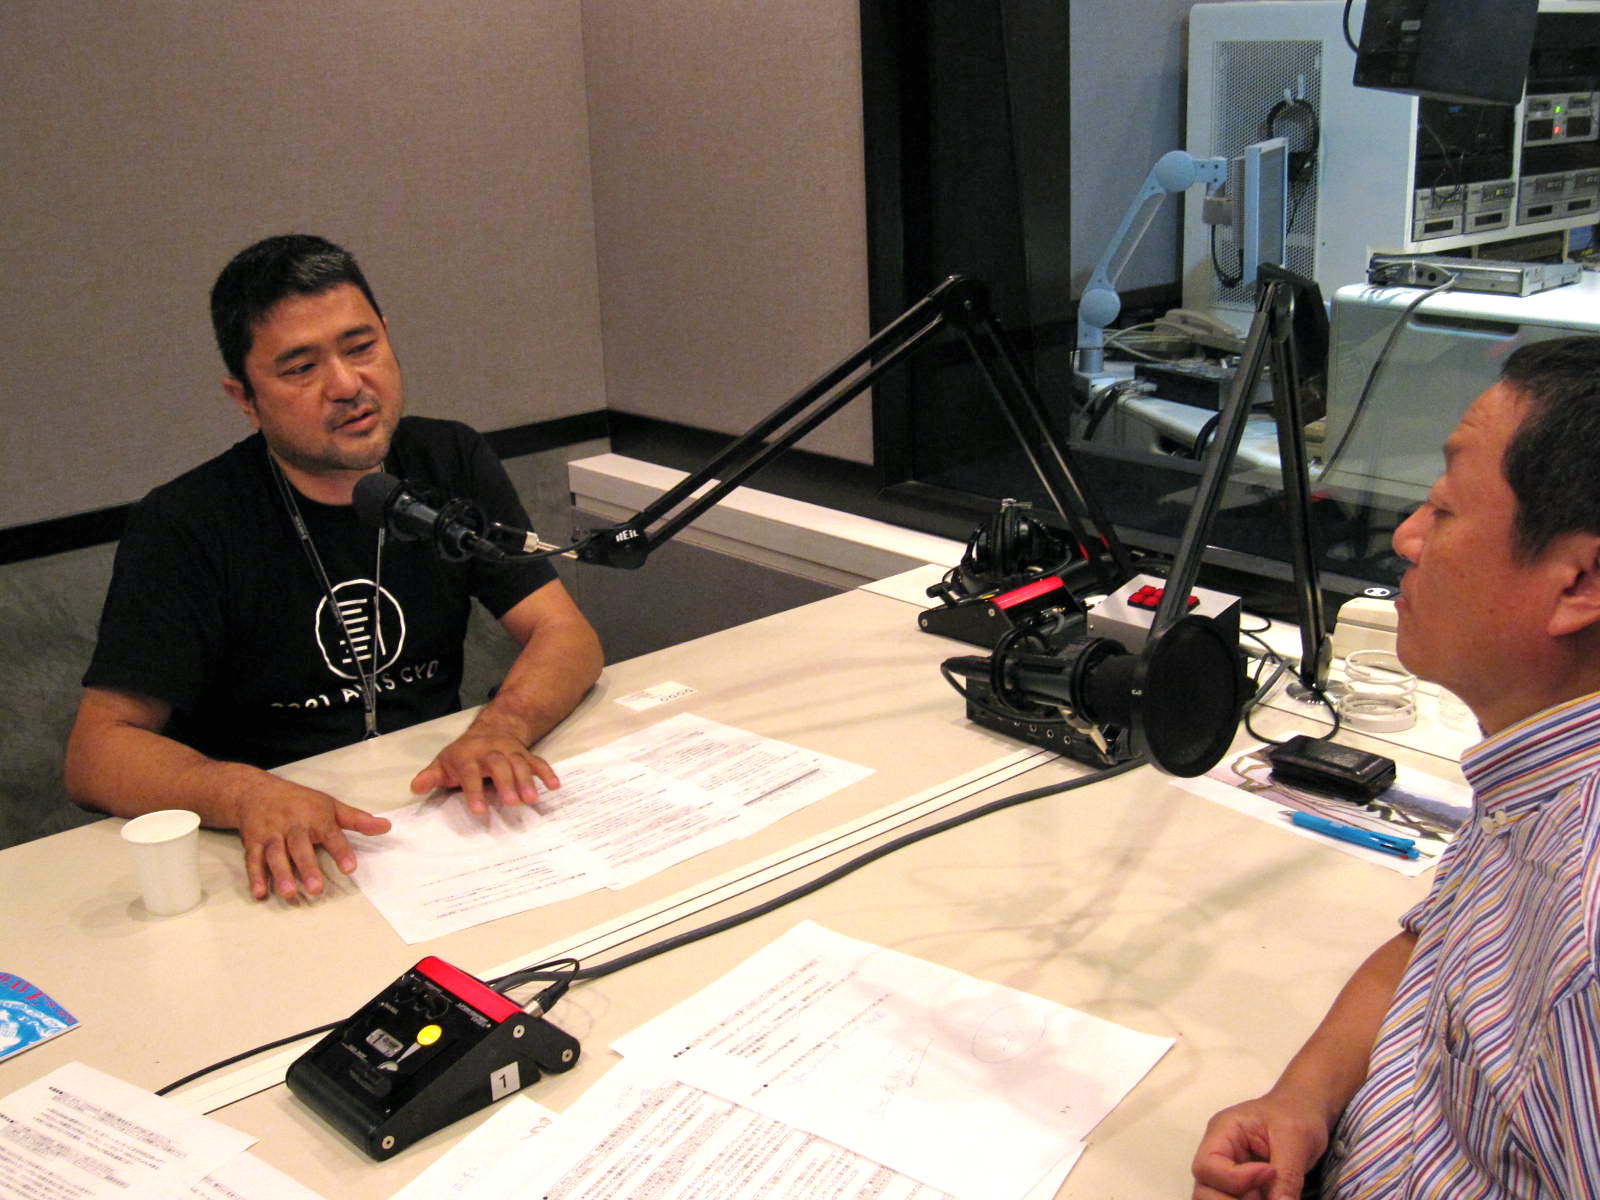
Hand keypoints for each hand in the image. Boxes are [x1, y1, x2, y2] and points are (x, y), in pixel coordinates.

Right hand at [234, 777, 391, 900]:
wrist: (256, 791)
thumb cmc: (300, 801)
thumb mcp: (331, 806)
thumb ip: (357, 819)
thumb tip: (386, 826)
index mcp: (315, 817)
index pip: (330, 834)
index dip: (340, 851)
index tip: (350, 868)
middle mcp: (292, 825)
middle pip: (299, 847)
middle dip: (307, 868)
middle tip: (317, 889)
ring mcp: (271, 834)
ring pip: (275, 854)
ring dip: (281, 874)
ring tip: (290, 894)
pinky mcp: (253, 842)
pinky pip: (253, 860)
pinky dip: (255, 876)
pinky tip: (259, 893)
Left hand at [409, 721, 560, 814]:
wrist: (492, 729)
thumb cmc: (464, 754)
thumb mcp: (443, 763)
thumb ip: (430, 777)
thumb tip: (415, 788)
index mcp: (468, 756)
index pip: (470, 772)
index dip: (474, 791)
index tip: (479, 811)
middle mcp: (491, 752)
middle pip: (499, 765)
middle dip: (506, 783)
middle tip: (512, 804)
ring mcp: (511, 752)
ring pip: (520, 763)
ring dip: (527, 781)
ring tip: (532, 800)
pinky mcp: (525, 755)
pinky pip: (537, 762)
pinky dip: (547, 772)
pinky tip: (555, 786)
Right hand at [1191, 1091, 1330, 1199]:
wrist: (1305, 1113)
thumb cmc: (1296, 1114)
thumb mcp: (1296, 1139)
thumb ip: (1287, 1175)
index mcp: (1222, 1133)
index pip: (1207, 1166)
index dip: (1235, 1180)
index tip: (1269, 1173)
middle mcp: (1219, 1156)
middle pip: (1204, 1191)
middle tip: (1270, 1196)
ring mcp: (1228, 1176)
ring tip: (1273, 1195)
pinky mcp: (1243, 1190)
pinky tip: (1273, 1197)